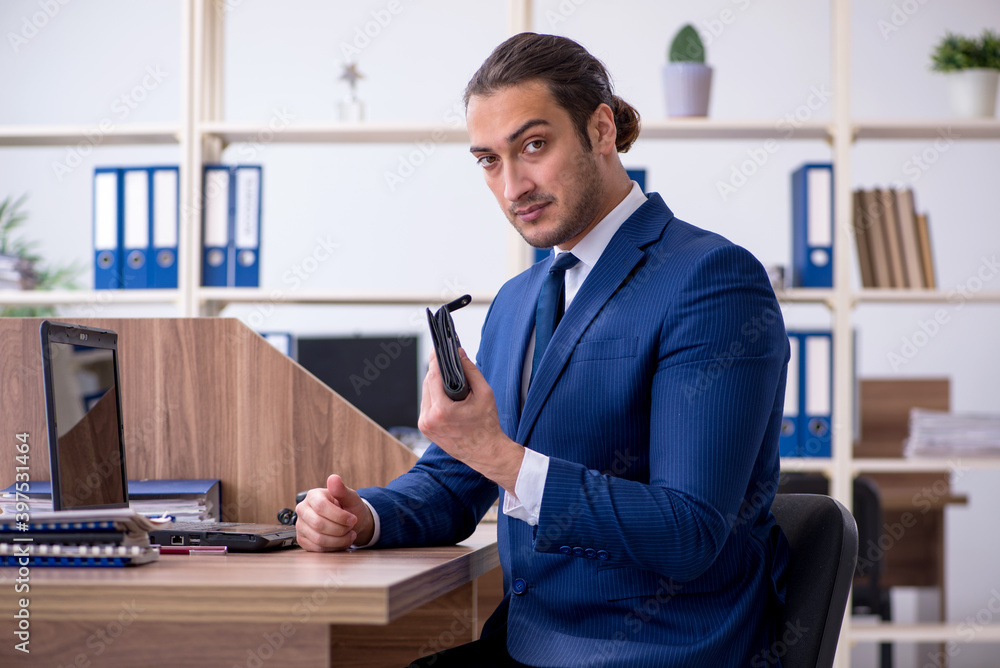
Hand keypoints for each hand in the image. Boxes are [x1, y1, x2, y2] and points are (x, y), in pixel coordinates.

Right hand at [295, 474, 373, 551]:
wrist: (349, 522)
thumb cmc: (349, 508)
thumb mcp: (351, 497)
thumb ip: (342, 489)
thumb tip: (333, 478)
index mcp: (313, 496)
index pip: (321, 507)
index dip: (339, 516)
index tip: (353, 519)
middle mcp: (302, 510)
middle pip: (319, 524)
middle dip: (340, 529)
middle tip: (351, 527)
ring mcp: (300, 525)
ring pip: (318, 539)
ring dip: (339, 540)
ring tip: (349, 535)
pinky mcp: (302, 540)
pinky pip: (317, 549)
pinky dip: (333, 548)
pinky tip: (341, 541)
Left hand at [418, 348, 523, 492]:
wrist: (485, 452)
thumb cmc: (487, 426)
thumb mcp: (485, 393)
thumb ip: (471, 371)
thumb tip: (459, 354)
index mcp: (442, 411)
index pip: (433, 376)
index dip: (435, 359)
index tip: (437, 349)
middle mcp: (429, 418)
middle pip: (427, 383)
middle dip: (436, 371)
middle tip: (446, 360)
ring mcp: (424, 425)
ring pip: (425, 393)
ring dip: (434, 383)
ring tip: (447, 377)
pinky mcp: (424, 429)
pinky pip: (426, 405)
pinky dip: (434, 396)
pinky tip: (444, 393)